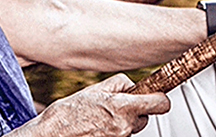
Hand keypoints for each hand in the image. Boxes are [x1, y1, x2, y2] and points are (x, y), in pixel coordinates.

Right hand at [10, 74, 170, 136]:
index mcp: (122, 107)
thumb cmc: (69, 113)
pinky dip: (116, 130)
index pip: (159, 103)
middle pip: (146, 117)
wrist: (54, 134)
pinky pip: (123, 136)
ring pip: (134, 127)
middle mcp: (124, 126)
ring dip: (125, 121)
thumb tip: (133, 85)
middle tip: (119, 105)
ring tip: (104, 116)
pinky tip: (100, 126)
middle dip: (137, 110)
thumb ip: (119, 85)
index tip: (159, 96)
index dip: (160, 99)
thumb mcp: (95, 90)